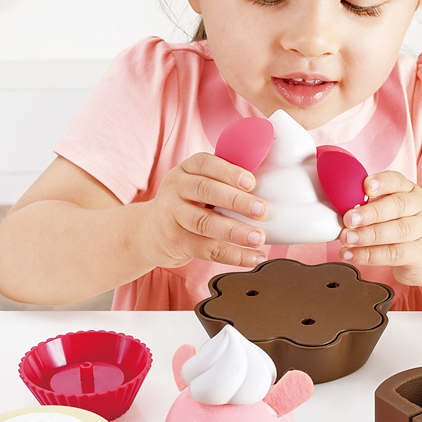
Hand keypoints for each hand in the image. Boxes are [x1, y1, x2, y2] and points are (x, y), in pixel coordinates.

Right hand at [148, 152, 266, 267]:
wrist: (151, 230)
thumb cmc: (188, 203)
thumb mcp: (197, 184)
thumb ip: (223, 181)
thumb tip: (270, 185)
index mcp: (186, 169)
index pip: (205, 163)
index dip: (229, 171)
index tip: (251, 182)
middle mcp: (176, 188)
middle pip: (205, 191)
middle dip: (236, 201)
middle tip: (262, 210)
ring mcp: (173, 215)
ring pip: (205, 223)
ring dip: (235, 232)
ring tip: (258, 238)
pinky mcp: (176, 241)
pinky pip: (207, 249)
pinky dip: (233, 255)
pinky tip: (253, 257)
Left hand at [340, 171, 421, 286]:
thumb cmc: (403, 226)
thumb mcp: (392, 209)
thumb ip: (371, 205)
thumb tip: (340, 207)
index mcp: (409, 191)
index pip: (396, 181)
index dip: (381, 182)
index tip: (365, 186)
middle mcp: (419, 207)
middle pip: (397, 206)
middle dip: (370, 213)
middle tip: (348, 219)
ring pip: (397, 231)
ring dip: (368, 235)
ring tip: (347, 239)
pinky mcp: (419, 253)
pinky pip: (394, 254)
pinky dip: (370, 255)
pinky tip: (352, 255)